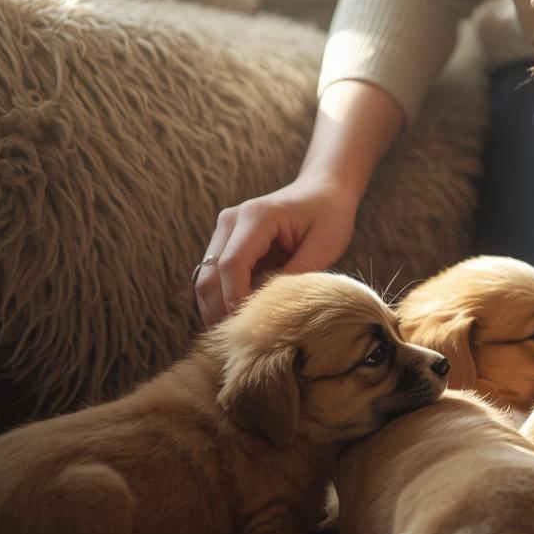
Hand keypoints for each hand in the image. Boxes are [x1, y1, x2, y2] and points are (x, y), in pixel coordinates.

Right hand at [195, 177, 359, 326]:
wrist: (323, 190)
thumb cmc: (329, 214)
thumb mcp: (325, 244)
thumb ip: (299, 274)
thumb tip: (273, 309)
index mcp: (256, 216)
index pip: (232, 265)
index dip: (236, 300)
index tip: (250, 328)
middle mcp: (231, 221)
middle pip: (209, 275)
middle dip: (219, 312)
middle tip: (239, 343)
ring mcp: (224, 231)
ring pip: (204, 279)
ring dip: (215, 309)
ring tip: (236, 338)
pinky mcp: (225, 243)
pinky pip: (214, 278)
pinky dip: (220, 301)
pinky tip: (237, 321)